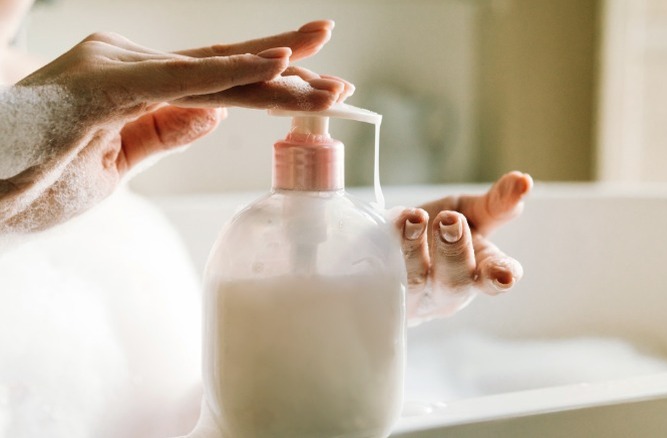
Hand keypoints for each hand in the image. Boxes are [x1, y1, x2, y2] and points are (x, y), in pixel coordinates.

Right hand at [1, 20, 352, 232]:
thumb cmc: (34, 179)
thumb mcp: (116, 165)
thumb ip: (163, 133)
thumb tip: (215, 116)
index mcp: (136, 85)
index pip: (217, 84)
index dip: (270, 87)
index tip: (317, 92)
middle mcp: (130, 64)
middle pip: (225, 69)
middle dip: (288, 73)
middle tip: (341, 80)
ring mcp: (117, 68)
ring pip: (215, 74)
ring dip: (278, 78)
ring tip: (328, 82)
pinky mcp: (103, 86)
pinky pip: (179, 80)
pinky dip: (231, 74)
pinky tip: (276, 67)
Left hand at [394, 171, 532, 325]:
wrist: (386, 246)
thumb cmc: (436, 231)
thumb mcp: (470, 212)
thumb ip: (497, 202)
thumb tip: (523, 181)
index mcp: (480, 270)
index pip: (496, 278)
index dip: (502, 277)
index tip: (507, 275)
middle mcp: (449, 290)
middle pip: (456, 282)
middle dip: (454, 251)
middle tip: (450, 220)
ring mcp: (415, 296)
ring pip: (416, 281)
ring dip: (415, 247)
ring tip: (415, 218)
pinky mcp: (382, 292)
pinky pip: (382, 274)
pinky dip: (387, 246)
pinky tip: (391, 224)